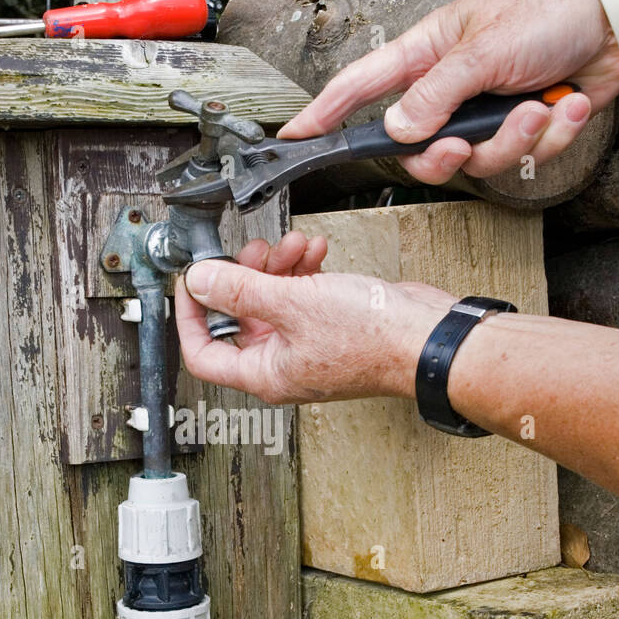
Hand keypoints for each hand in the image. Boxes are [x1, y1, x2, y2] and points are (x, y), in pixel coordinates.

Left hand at [175, 230, 455, 404]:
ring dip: (277, 267)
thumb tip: (199, 281)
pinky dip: (304, 271)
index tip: (192, 282)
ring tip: (293, 244)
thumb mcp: (293, 304)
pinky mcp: (332, 327)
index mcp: (265, 374)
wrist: (428, 338)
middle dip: (244, 278)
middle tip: (253, 249)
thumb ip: (239, 290)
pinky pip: (302, 297)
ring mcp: (308, 347)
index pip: (204, 355)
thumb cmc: (373, 338)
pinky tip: (317, 251)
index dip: (190, 317)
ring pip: (273, 302)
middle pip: (240, 319)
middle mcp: (283, 365)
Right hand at [278, 0, 618, 182]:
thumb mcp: (482, 50)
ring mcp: (485, 111)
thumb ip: (435, 96)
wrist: (617, 18)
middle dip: (446, 156)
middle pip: (419, 149)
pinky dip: (549, 135)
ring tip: (537, 108)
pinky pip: (521, 157)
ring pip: (476, 161)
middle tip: (461, 146)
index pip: (361, 88)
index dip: (325, 114)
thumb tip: (400, 132)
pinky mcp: (521, 127)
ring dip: (512, 140)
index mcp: (427, 54)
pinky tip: (565, 103)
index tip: (295, 137)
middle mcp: (451, 87)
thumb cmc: (551, 9)